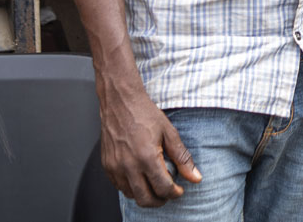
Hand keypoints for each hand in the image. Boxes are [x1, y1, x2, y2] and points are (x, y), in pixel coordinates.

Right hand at [98, 86, 201, 206]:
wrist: (120, 102)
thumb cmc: (144, 114)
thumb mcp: (169, 133)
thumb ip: (183, 157)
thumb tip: (195, 177)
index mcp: (146, 157)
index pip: (163, 188)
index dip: (175, 193)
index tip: (180, 189)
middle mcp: (128, 166)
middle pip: (146, 199)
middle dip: (161, 200)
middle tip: (169, 193)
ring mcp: (115, 167)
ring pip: (131, 195)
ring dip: (146, 195)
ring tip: (156, 185)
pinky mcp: (107, 166)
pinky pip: (119, 187)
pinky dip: (132, 188)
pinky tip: (141, 178)